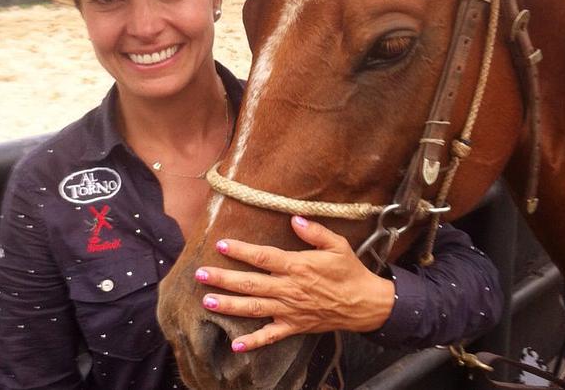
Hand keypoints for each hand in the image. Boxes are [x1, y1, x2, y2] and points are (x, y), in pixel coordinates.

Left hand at [194, 215, 395, 351]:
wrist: (365, 304)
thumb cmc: (350, 271)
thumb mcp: (337, 245)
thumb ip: (314, 231)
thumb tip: (294, 219)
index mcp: (297, 266)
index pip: (263, 257)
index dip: (240, 251)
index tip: (220, 245)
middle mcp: (289, 289)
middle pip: (250, 284)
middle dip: (223, 279)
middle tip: (200, 274)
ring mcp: (290, 310)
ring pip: (254, 308)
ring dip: (229, 306)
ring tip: (206, 302)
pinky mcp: (294, 326)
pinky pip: (271, 336)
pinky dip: (253, 342)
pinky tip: (235, 345)